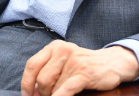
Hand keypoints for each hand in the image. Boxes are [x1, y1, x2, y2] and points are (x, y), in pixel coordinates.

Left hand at [21, 41, 138, 95]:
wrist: (112, 63)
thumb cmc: (84, 66)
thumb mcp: (63, 63)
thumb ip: (47, 72)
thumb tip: (31, 92)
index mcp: (54, 47)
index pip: (32, 65)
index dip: (26, 84)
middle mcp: (62, 50)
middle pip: (42, 79)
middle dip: (43, 94)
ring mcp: (74, 61)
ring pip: (53, 88)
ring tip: (64, 95)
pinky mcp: (84, 72)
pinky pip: (65, 90)